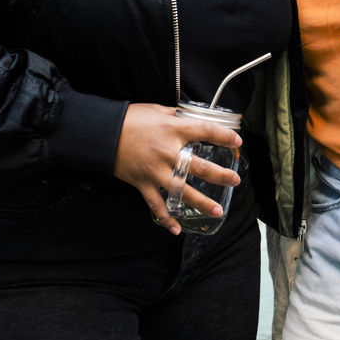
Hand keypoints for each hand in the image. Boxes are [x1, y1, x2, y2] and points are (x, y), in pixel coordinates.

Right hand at [113, 103, 241, 235]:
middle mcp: (168, 152)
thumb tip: (191, 118)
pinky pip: (157, 205)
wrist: (103, 133)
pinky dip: (166, 218)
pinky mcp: (143, 183)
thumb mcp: (157, 110)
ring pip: (182, 190)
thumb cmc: (130, 118)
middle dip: (220, 175)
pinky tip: (177, 229)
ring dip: (201, 202)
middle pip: (200, 167)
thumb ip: (176, 116)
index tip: (237, 142)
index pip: (205, 131)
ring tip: (217, 211)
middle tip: (235, 180)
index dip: (224, 136)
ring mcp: (155, 170)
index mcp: (173, 130)